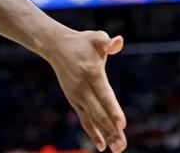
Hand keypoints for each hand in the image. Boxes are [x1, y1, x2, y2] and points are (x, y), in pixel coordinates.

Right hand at [48, 30, 126, 151]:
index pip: (104, 94)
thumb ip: (107, 41)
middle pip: (99, 112)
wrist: (56, 47)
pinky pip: (85, 120)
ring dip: (105, 135)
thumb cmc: (81, 42)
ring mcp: (77, 96)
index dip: (112, 109)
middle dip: (111, 129)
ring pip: (93, 119)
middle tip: (122, 145)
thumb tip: (118, 42)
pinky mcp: (75, 101)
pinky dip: (93, 133)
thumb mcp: (95, 37)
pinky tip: (102, 146)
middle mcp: (83, 88)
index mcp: (92, 73)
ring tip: (117, 149)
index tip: (121, 124)